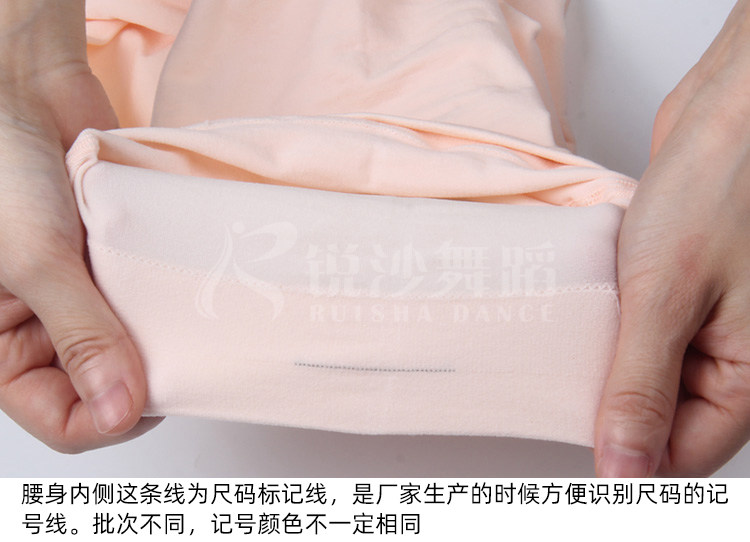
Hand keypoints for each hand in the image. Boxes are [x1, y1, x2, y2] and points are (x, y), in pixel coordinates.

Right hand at [0, 1, 158, 452]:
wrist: (20, 81)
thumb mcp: (31, 260)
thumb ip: (80, 335)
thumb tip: (119, 413)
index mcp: (0, 346)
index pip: (61, 419)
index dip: (108, 418)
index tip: (157, 394)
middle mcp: (43, 327)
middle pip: (108, 385)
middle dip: (147, 373)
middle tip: (186, 352)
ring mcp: (84, 295)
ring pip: (138, 344)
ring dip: (165, 334)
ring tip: (191, 317)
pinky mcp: (114, 264)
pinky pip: (150, 299)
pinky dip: (170, 297)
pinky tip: (193, 289)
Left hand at [594, 0, 749, 475]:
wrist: (728, 112)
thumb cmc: (722, 186)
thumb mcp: (668, 297)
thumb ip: (641, 388)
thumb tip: (623, 469)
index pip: (683, 459)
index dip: (627, 462)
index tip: (573, 452)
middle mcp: (733, 359)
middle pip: (662, 423)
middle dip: (609, 412)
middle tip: (554, 396)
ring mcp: (705, 327)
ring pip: (646, 380)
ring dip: (605, 371)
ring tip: (561, 359)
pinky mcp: (678, 295)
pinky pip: (640, 337)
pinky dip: (610, 335)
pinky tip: (581, 326)